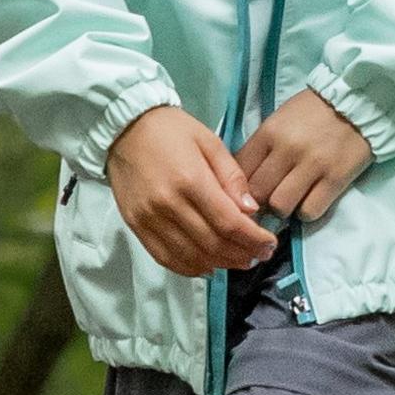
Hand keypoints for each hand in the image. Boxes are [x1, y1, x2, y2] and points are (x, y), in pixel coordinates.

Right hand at [106, 102, 269, 276]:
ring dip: (219, 264)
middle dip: (241, 254)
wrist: (124, 127)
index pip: (228, 222)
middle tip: (259, 255)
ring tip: (239, 261)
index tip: (269, 245)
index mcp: (190, 180)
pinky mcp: (135, 226)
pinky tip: (208, 266)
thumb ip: (232, 177)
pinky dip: (189, 268)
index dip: (253, 239)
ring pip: (190, 256)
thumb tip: (250, 210)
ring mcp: (149, 219)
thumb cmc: (171, 130)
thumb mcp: (210, 141)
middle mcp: (168, 204)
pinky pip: (165, 257)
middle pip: (212, 244)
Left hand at [238, 87, 374, 226]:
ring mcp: (313, 165)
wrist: (357, 102)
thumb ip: (261, 149)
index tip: (245, 194)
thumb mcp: (279, 121)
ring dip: (283, 209)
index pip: (239, 171)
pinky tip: (310, 200)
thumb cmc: (312, 112)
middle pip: (257, 193)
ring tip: (290, 201)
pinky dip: (307, 211)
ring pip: (281, 205)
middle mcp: (287, 149)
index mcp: (269, 132)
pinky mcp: (336, 178)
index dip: (238, 188)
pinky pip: (310, 211)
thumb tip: (242, 182)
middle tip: (266, 203)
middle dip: (258, 202)